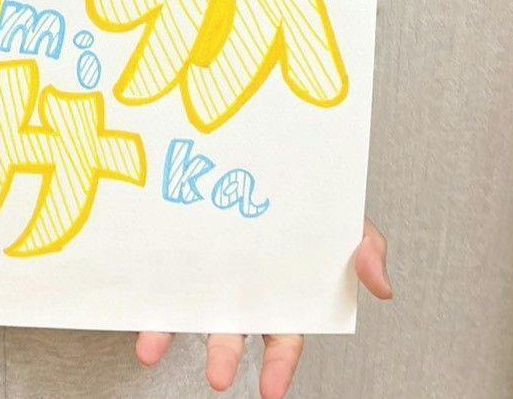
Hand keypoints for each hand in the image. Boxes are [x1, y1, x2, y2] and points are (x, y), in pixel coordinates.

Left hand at [134, 216, 391, 395]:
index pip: (284, 336)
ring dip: (168, 331)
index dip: (278, 365)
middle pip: (233, 329)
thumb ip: (363, 246)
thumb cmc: (305, 193)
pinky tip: (130, 304)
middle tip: (216, 377)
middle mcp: (240, 284)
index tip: (270, 391)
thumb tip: (382, 287)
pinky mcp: (174, 244)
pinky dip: (144, 288)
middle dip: (222, 355)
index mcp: (281, 287)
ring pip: (188, 305)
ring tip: (150, 349)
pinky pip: (158, 271)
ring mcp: (205, 266)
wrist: (255, 139)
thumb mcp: (341, 215)